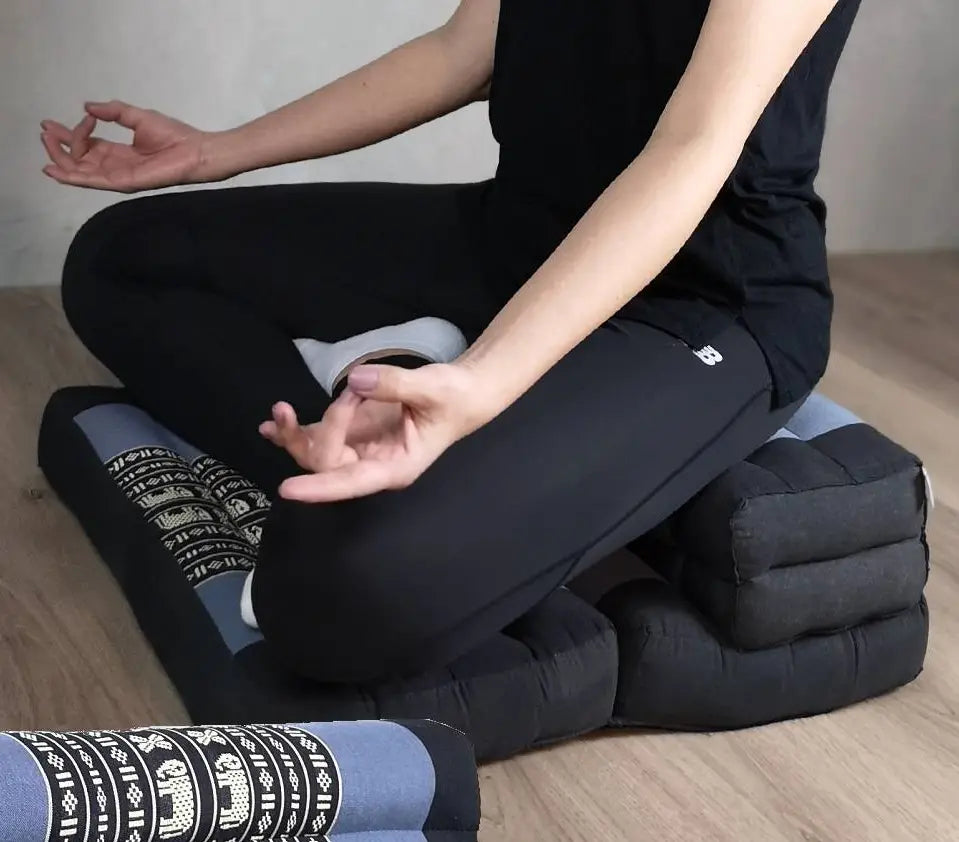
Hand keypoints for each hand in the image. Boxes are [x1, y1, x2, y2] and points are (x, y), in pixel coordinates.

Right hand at [40, 100, 217, 192]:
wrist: (195, 150)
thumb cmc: (174, 135)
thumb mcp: (137, 116)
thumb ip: (113, 111)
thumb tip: (87, 107)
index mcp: (119, 152)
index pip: (87, 145)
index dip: (73, 133)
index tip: (75, 116)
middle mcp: (116, 166)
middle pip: (79, 159)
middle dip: (59, 146)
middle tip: (45, 131)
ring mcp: (119, 176)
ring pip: (81, 171)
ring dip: (61, 158)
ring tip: (45, 142)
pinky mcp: (125, 183)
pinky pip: (93, 181)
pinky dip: (72, 176)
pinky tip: (54, 169)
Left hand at [259, 362, 493, 501]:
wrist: (457, 393)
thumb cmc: (452, 398)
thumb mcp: (433, 389)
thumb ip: (396, 384)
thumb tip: (357, 380)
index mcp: (396, 467)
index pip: (353, 482)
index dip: (321, 487)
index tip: (288, 489)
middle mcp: (371, 465)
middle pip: (327, 464)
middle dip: (323, 430)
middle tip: (352, 392)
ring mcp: (357, 450)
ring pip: (313, 454)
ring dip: (292, 435)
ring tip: (281, 410)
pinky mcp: (350, 433)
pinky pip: (313, 438)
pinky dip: (291, 431)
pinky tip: (273, 423)